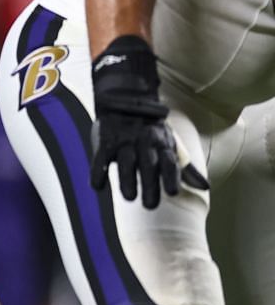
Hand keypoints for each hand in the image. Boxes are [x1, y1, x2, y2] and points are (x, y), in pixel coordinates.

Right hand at [89, 35, 207, 209]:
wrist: (125, 99)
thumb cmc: (151, 129)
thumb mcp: (171, 144)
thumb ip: (186, 168)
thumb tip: (206, 188)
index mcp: (161, 143)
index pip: (168, 162)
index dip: (170, 176)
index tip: (172, 193)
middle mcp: (143, 142)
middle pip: (147, 165)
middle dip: (149, 185)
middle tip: (150, 205)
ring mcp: (123, 142)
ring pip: (125, 162)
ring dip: (126, 180)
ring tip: (129, 197)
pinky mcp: (105, 142)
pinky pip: (100, 159)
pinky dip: (98, 172)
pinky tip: (98, 187)